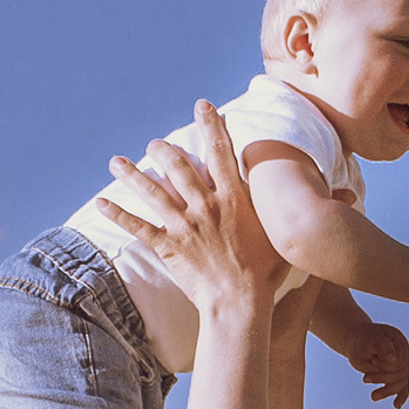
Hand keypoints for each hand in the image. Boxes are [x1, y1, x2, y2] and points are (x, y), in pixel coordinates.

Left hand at [96, 105, 281, 316]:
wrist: (240, 302)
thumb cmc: (266, 272)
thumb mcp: (280, 233)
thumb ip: (278, 208)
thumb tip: (307, 192)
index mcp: (233, 199)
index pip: (221, 153)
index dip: (212, 126)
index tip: (203, 106)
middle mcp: (206, 206)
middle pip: (180, 167)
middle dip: (165, 150)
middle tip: (155, 143)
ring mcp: (184, 226)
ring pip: (153, 191)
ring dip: (133, 174)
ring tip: (116, 161)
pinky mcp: (169, 246)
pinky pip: (138, 227)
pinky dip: (118, 214)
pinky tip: (101, 202)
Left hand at [347, 323, 408, 408]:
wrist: (356, 342)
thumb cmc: (360, 341)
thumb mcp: (368, 341)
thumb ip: (381, 347)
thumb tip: (393, 359)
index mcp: (399, 342)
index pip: (401, 361)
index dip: (388, 366)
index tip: (373, 363)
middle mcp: (404, 353)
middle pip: (401, 372)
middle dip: (383, 378)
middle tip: (364, 379)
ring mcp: (402, 364)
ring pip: (401, 382)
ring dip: (387, 391)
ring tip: (372, 397)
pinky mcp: (397, 374)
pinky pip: (403, 387)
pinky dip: (401, 397)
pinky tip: (396, 406)